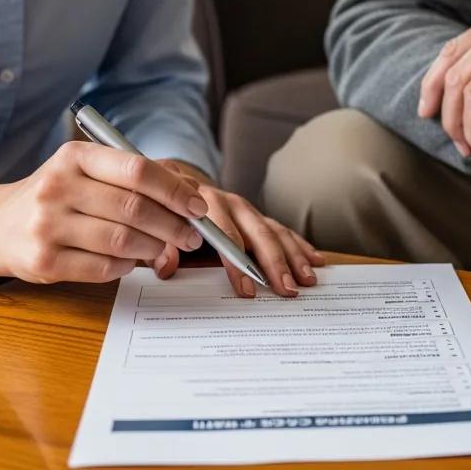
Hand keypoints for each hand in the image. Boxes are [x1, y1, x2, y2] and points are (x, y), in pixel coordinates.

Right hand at [0, 140, 211, 288]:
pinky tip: (131, 260)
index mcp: (75, 156)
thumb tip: (186, 195)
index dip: (174, 189)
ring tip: (164, 248)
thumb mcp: (82, 170)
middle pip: (133, 207)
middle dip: (172, 224)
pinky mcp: (44, 261)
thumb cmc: (54, 195)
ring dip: (153, 247)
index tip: (197, 205)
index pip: (136, 169)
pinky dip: (126, 266)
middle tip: (191, 235)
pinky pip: (103, 267)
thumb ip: (128, 177)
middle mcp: (58, 186)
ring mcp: (48, 225)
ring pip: (122, 240)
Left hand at [152, 161, 325, 298]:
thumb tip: (166, 267)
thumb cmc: (162, 211)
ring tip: (308, 279)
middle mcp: (230, 203)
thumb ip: (161, 245)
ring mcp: (245, 209)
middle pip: (257, 232)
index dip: (236, 262)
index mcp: (203, 204)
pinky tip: (316, 259)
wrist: (168, 181)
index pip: (223, 234)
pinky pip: (281, 229)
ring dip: (293, 255)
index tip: (247, 288)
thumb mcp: (154, 225)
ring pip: (274, 231)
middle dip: (274, 262)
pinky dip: (299, 244)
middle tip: (287, 289)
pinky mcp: (255, 216)